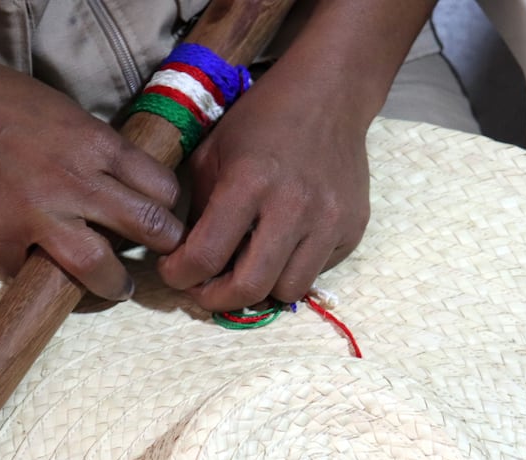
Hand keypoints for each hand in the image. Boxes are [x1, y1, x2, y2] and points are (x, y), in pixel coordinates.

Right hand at [0, 54, 185, 299]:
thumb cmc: (10, 104)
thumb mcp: (72, 116)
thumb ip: (102, 154)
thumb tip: (129, 191)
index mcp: (98, 146)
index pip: (162, 188)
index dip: (169, 209)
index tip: (164, 220)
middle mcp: (76, 182)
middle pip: (148, 228)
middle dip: (164, 248)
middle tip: (160, 258)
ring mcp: (37, 214)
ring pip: (98, 267)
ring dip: (115, 284)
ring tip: (118, 286)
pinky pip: (31, 273)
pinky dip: (39, 275)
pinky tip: (44, 269)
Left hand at [156, 65, 371, 311]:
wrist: (331, 94)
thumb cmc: (262, 119)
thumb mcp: (212, 153)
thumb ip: (197, 209)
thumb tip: (186, 259)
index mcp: (249, 181)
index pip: (206, 256)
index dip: (180, 276)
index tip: (173, 272)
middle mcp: (293, 206)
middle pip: (249, 288)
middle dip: (216, 299)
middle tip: (203, 288)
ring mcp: (329, 220)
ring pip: (286, 291)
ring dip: (258, 289)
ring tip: (243, 269)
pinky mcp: (352, 228)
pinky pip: (316, 272)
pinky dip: (292, 269)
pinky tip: (281, 246)